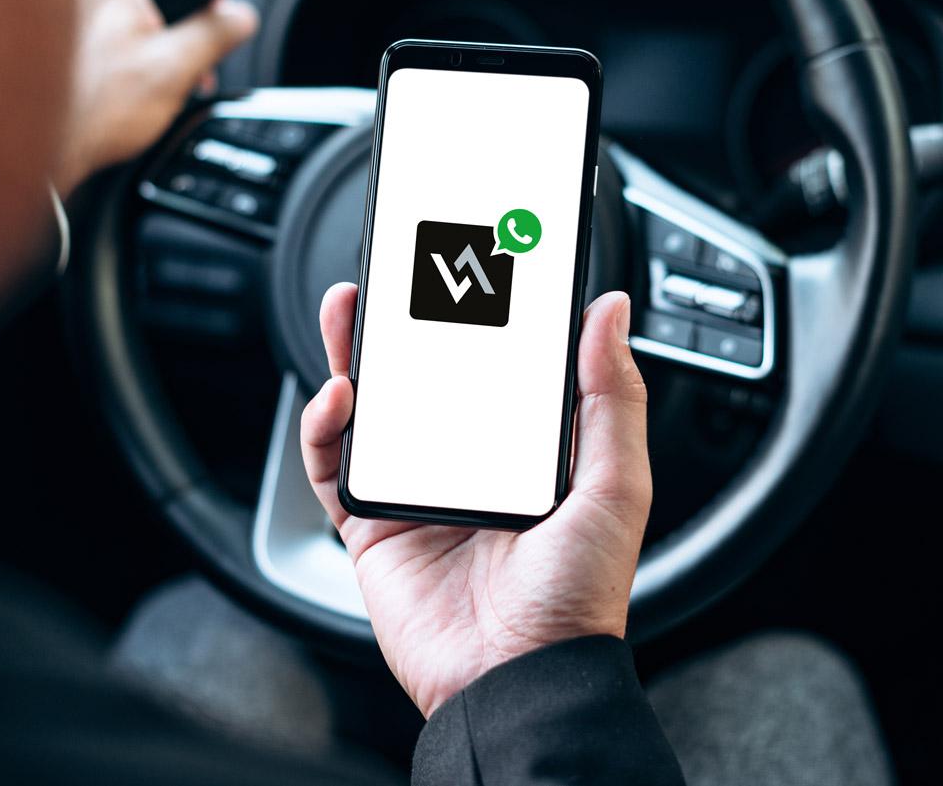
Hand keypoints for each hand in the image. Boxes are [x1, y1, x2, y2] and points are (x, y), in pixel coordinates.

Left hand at [55, 0, 258, 193]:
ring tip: (175, 71)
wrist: (48, 149)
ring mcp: (71, 6)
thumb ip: (215, 34)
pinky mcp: (67, 36)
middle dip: (183, 5)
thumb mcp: (175, 69)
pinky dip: (136, 44)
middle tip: (198, 41)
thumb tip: (243, 16)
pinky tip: (146, 80)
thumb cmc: (97, 110)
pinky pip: (112, 24)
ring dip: (162, 30)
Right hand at [301, 285, 651, 717]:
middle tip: (397, 275)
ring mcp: (418, 494)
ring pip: (373, 410)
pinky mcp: (373, 526)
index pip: (496, 369)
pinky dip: (325, 428)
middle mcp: (469, 467)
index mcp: (526, 452)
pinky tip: (340, 397)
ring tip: (350, 310)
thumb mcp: (616, 483)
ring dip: (355, 357)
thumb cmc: (579, 596)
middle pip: (425, 379)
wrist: (519, 678)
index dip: (480, 318)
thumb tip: (609, 310)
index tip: (472, 265)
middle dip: (406, 326)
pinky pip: (334, 468)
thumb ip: (611, 394)